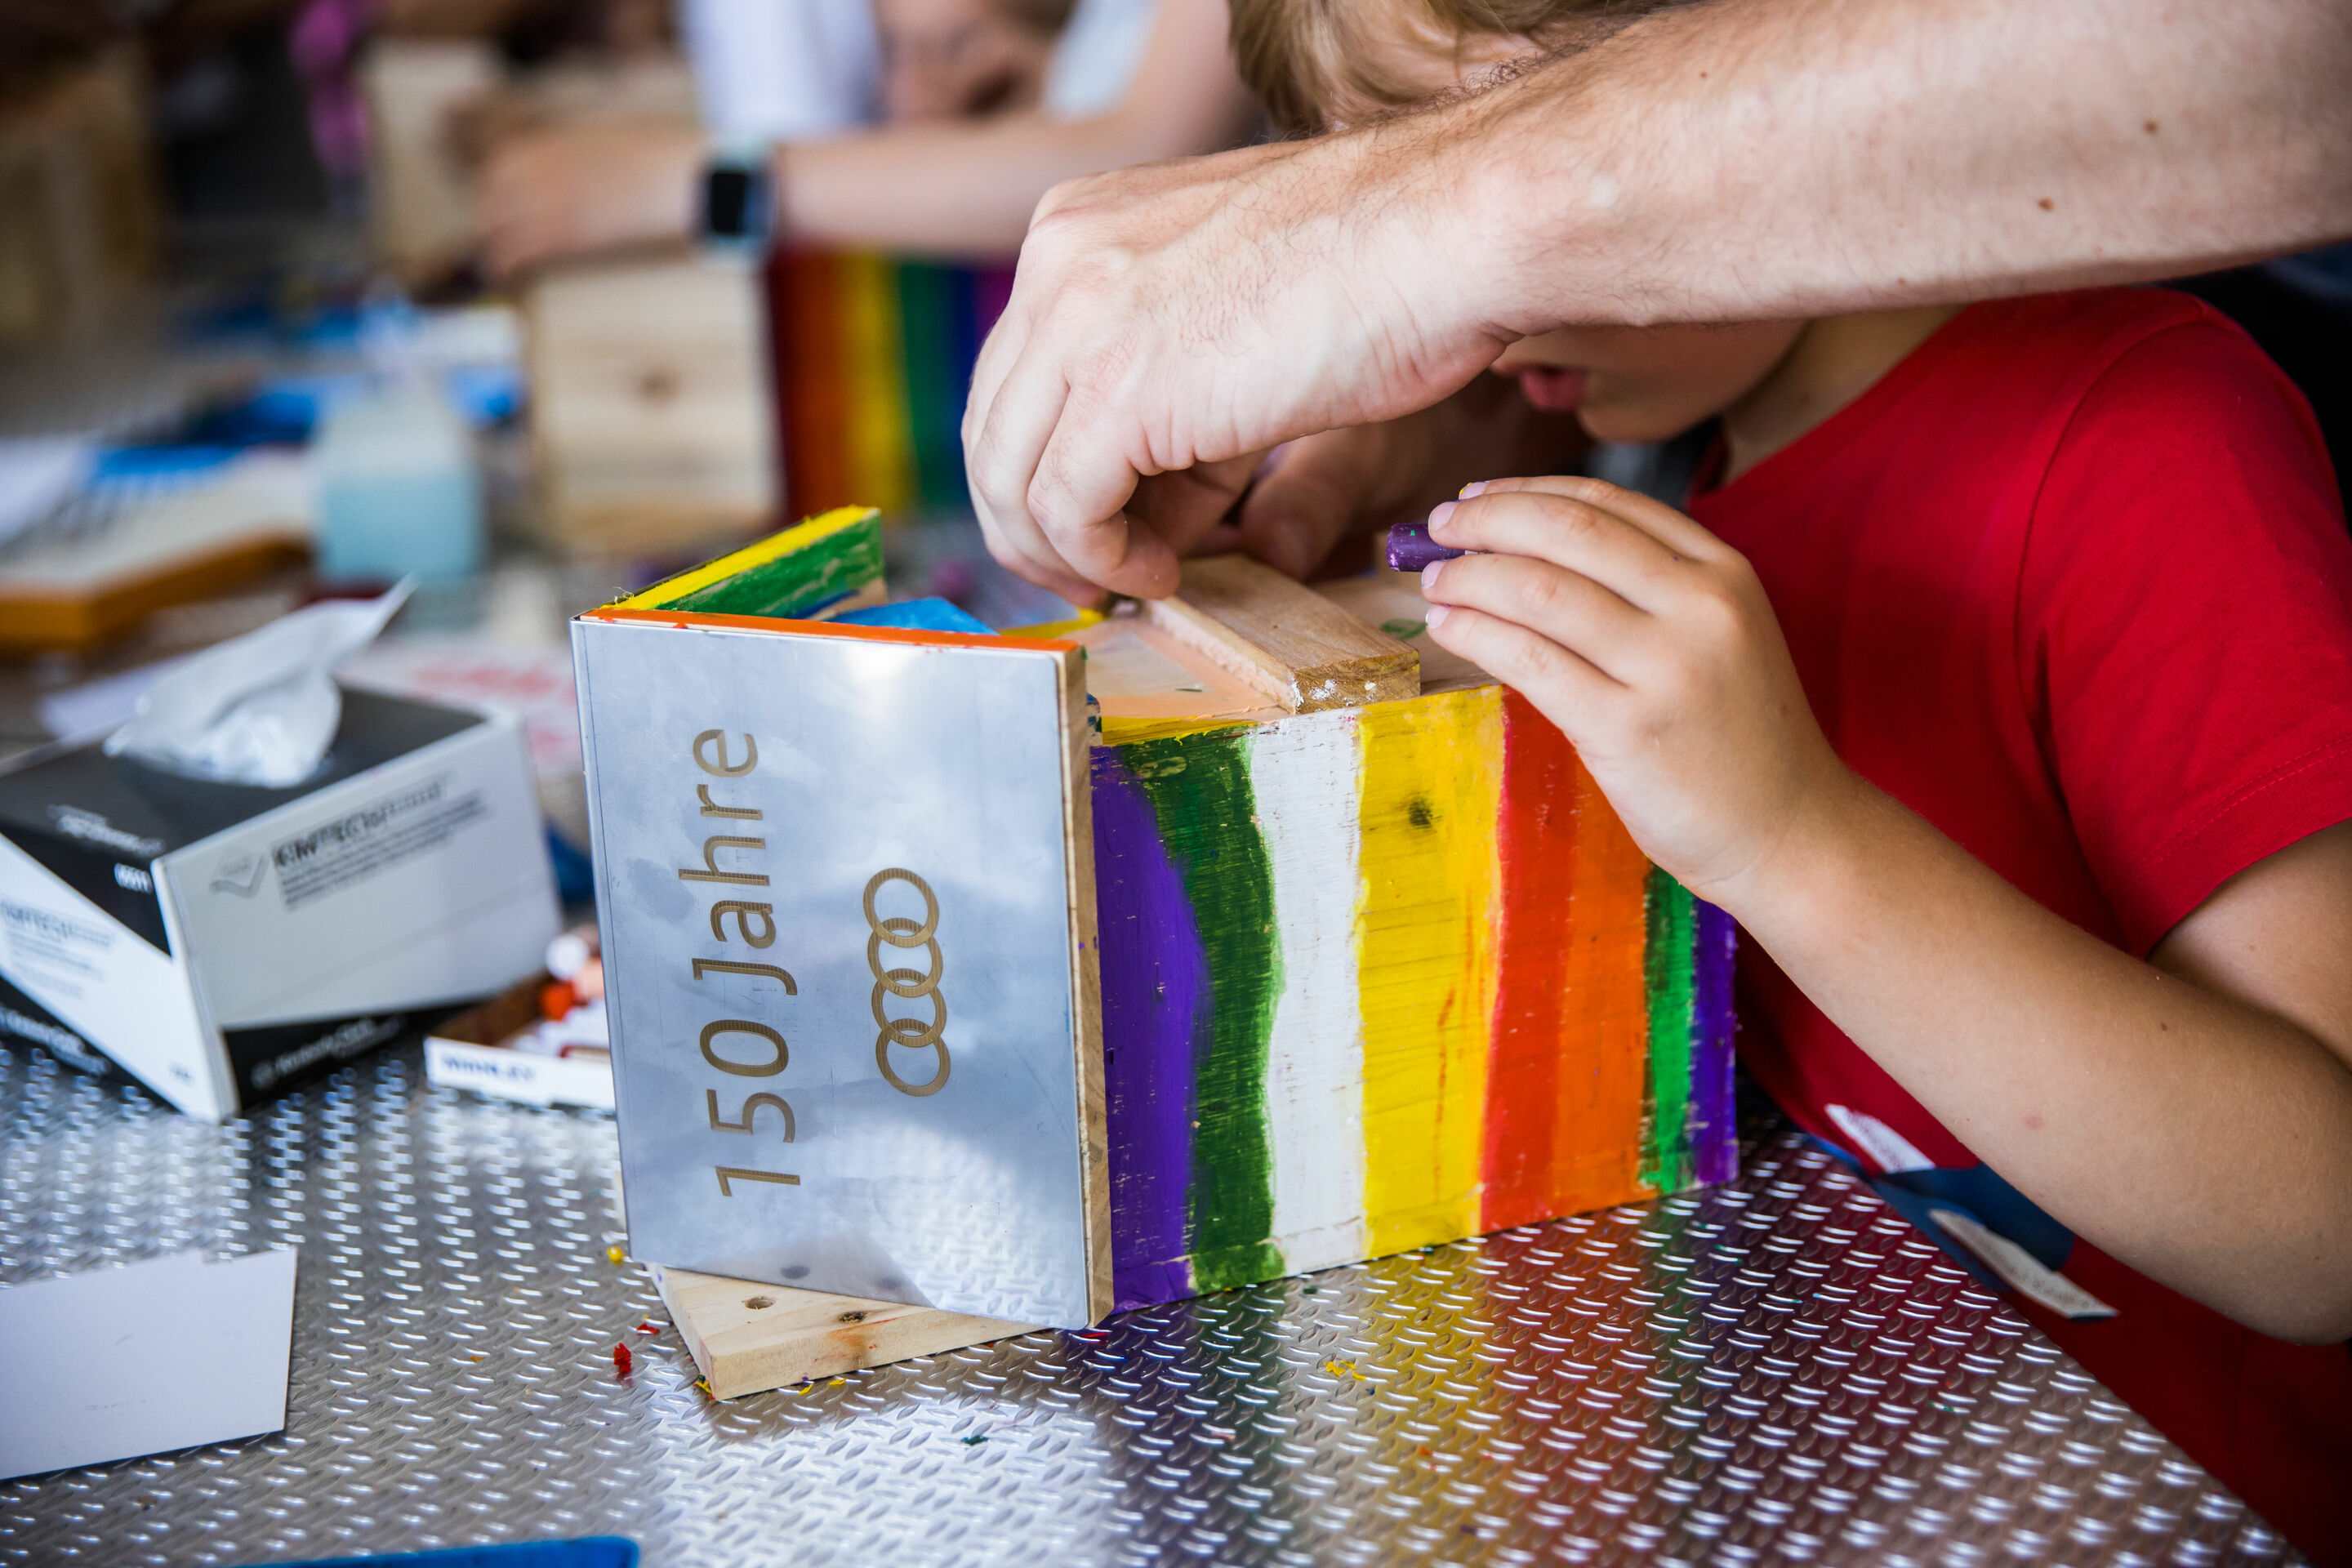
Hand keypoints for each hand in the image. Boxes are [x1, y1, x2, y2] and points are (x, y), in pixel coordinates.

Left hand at [477, 118, 703, 278]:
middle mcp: (543, 170)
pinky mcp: (568, 231)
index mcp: (552, 145)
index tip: (498, 203)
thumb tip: (567, 167)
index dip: (494, 189)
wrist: (676, 175)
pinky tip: (503, 271)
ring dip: (491, 243)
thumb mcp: (604, 138)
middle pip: (493, 196)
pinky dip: (506, 259)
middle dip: (490, 217)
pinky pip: (521, 247)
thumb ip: (574, 152)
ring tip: (491, 262)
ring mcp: (552, 199)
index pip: (501, 167)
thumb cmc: (656, 154)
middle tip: (492, 235)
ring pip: (499, 224)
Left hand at [963, 109, 1527, 600]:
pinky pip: (1065, 511)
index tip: (1102, 527)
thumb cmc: (1385, 261)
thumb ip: (1171, 397)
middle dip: (1037, 524)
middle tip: (1097, 578)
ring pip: (1010, 479)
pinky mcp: (1118, 391)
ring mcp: (1079, 322)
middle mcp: (1058, 262)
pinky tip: (1165, 576)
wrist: (1450, 228)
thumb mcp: (1234, 319)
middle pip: (994, 430)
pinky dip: (1107, 562)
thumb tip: (1144, 509)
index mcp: (1077, 227)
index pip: (1016, 376)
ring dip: (1068, 555)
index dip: (1045, 470)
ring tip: (1139, 582)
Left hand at [1416, 474, 1853, 903]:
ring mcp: (1667, 666)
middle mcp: (1700, 606)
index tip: (1476, 497)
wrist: (1788, 831)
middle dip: (1487, 520)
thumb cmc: (1736, 735)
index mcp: (1723, 571)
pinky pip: (1530, 659)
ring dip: (1470, 577)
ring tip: (1436, 583)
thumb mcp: (1719, 636)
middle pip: (1567, 532)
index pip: (1607, 503)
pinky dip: (1476, 633)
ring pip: (1540, 590)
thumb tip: (1522, 548)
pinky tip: (1449, 628)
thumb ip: (1648, 589)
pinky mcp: (1628, 728)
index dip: (1527, 491)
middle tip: (1437, 529)